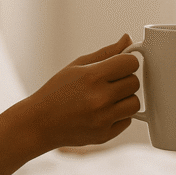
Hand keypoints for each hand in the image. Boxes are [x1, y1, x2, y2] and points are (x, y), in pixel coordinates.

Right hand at [26, 35, 140, 149]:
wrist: (40, 123)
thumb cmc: (56, 92)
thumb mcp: (77, 66)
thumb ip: (106, 53)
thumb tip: (128, 40)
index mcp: (92, 77)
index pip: (131, 63)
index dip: (127, 62)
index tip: (118, 66)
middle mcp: (100, 98)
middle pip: (134, 83)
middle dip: (124, 81)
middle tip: (107, 84)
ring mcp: (103, 119)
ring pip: (135, 103)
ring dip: (124, 100)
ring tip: (106, 99)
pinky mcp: (105, 135)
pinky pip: (128, 120)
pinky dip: (119, 116)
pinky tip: (101, 113)